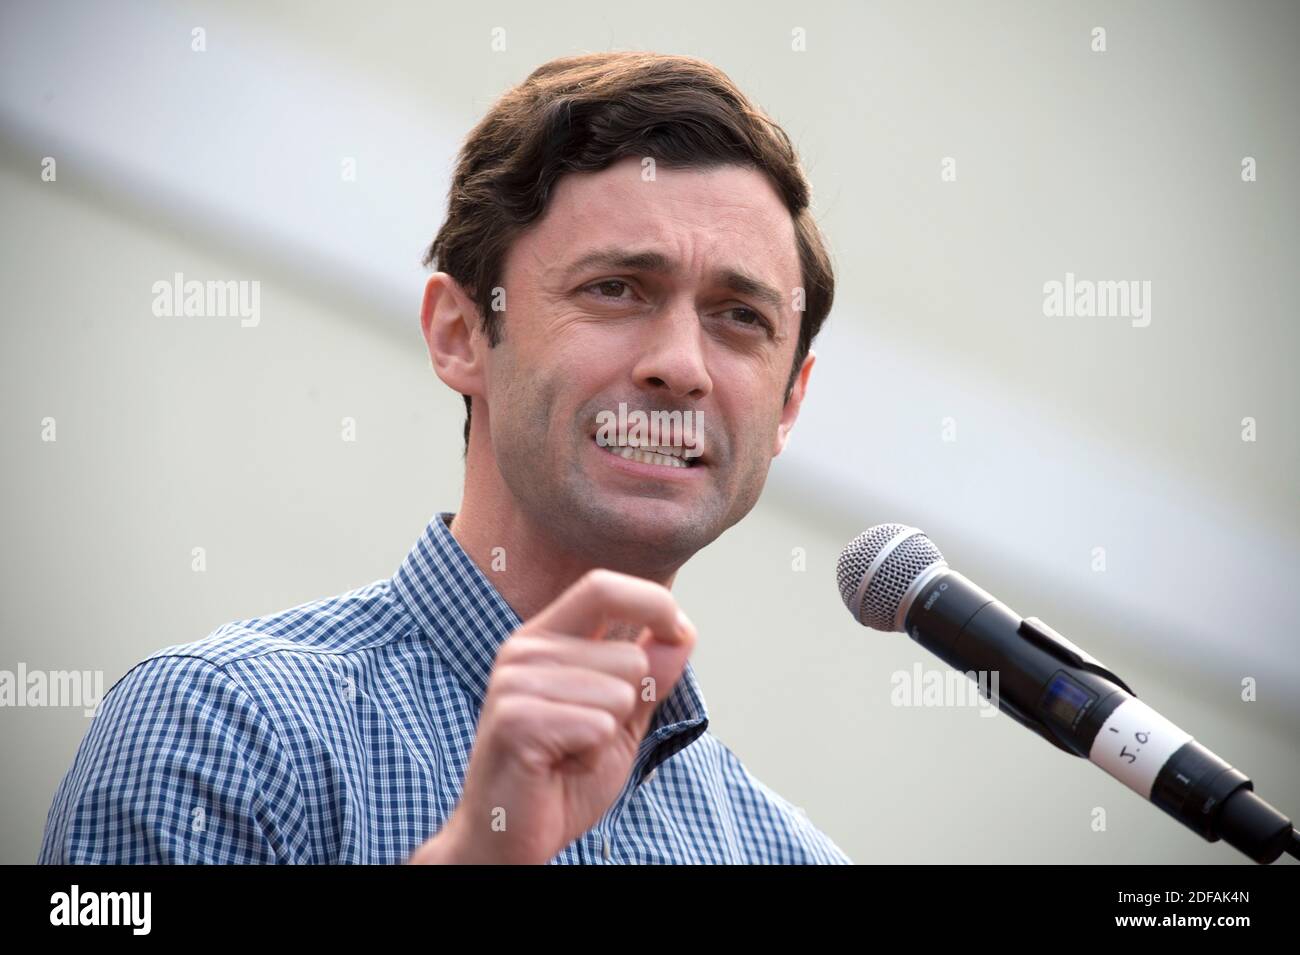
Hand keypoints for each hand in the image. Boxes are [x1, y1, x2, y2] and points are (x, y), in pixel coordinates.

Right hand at [407, 569, 695, 863]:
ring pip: (619, 693)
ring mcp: (515, 682)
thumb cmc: (561, 777)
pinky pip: (599, 727)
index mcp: (544, 638)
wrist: (507, 837)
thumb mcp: (619, 721)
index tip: (680, 632)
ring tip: (568, 754)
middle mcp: (524, 650)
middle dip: (629, 707)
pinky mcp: (516, 720)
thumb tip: (682, 633)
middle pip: (629, 656)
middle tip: (584, 738)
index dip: (653, 602)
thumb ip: (648, 677)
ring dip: (608, 737)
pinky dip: (592, 758)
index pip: (602, 586)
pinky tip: (558, 768)